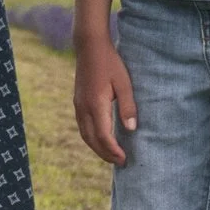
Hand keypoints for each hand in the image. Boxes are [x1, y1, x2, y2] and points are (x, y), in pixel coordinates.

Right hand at [73, 40, 137, 165]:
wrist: (89, 47)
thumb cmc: (110, 63)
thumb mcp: (124, 83)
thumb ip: (127, 106)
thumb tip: (131, 129)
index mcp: (96, 104)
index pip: (103, 136)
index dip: (113, 150)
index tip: (124, 159)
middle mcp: (84, 108)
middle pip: (92, 140)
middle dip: (105, 154)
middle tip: (119, 162)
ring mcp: (78, 105)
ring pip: (85, 135)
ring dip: (97, 148)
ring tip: (110, 155)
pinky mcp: (78, 102)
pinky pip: (82, 127)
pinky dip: (91, 138)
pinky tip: (100, 139)